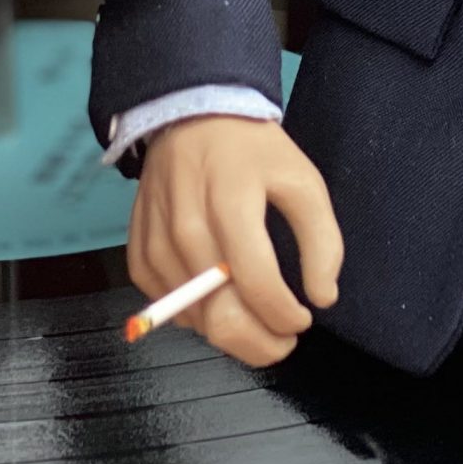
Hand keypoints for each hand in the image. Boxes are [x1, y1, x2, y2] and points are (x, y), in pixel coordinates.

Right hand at [130, 115, 343, 366]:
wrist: (191, 118)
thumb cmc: (252, 151)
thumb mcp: (302, 180)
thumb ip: (321, 239)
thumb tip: (323, 297)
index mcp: (231, 205)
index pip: (257, 285)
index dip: (285, 316)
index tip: (304, 319)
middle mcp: (186, 230)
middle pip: (220, 317)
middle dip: (260, 344)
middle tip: (284, 341)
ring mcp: (156, 245)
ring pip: (196, 320)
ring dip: (231, 332)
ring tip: (257, 316)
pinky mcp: (139, 255)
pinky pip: (169, 308)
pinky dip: (198, 316)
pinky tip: (221, 300)